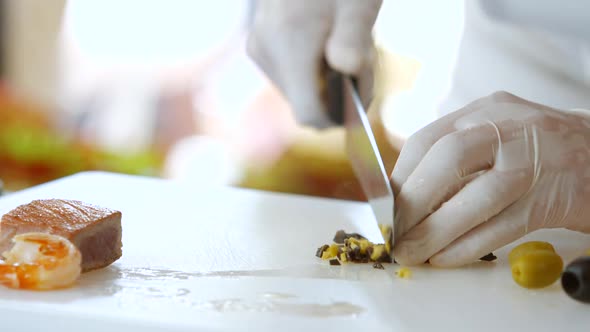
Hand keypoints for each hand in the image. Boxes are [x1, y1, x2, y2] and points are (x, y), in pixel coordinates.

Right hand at [246, 0, 381, 126]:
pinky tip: (326, 40)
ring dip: (327, 79)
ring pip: (298, 90)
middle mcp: (266, 53)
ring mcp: (259, 49)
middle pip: (305, 103)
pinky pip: (290, 75)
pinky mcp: (260, 46)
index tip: (359, 98)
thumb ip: (354, 39)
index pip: (309, 114)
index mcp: (288, 45)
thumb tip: (347, 71)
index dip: (337, 117)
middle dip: (337, 92)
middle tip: (362, 58)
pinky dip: (313, 68)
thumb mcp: (358, 3)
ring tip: (344, 43)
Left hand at [391, 91, 589, 266]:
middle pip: (448, 159)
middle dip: (413, 201)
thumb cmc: (544, 151)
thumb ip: (459, 158)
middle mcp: (509, 126)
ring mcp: (536, 159)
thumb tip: (408, 199)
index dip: (400, 177)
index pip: (428, 139)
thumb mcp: (498, 136)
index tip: (386, 209)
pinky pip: (503, 225)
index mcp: (487, 110)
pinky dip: (469, 245)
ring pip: (476, 195)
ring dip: (435, 230)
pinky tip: (446, 258)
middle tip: (396, 234)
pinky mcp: (555, 196)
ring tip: (413, 252)